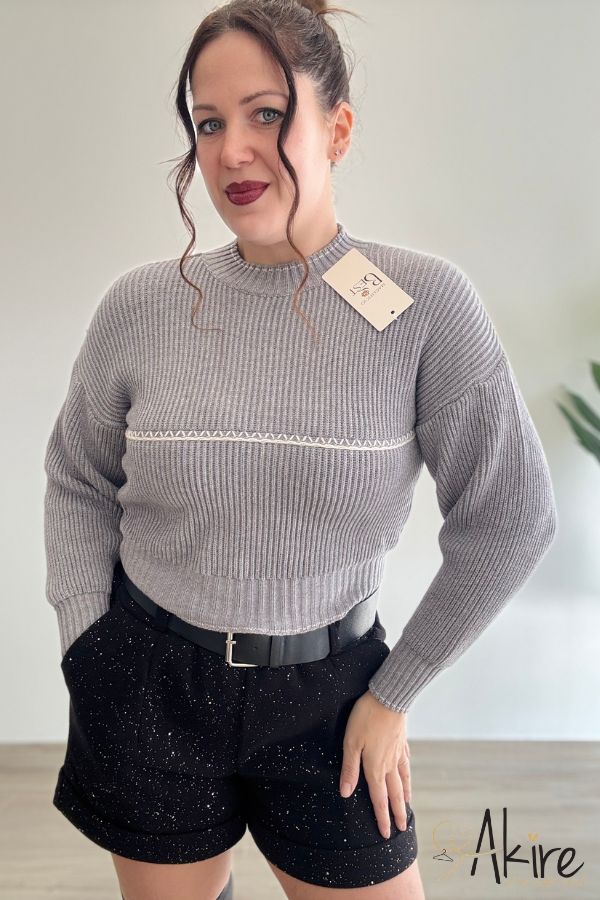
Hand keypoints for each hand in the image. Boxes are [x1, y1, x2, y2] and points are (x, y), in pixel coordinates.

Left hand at [339, 689, 411, 838]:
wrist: (389, 697)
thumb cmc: (366, 718)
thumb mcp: (351, 742)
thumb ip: (349, 769)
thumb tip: (345, 793)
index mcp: (375, 767)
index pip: (378, 798)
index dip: (381, 817)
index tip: (384, 833)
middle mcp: (389, 764)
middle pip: (394, 794)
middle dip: (396, 813)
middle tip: (401, 829)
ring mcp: (398, 753)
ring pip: (403, 781)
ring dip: (404, 797)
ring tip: (406, 808)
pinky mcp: (402, 742)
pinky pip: (406, 765)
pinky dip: (408, 777)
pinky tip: (408, 777)